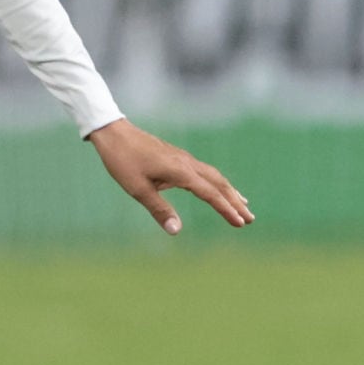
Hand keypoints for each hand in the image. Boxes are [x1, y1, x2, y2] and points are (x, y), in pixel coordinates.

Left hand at [89, 118, 252, 234]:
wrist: (113, 132)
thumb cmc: (123, 161)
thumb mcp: (137, 189)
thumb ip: (159, 210)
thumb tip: (176, 231)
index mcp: (180, 172)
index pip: (210, 194)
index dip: (226, 209)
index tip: (240, 223)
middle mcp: (187, 163)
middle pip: (218, 183)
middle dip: (235, 201)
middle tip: (250, 219)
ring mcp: (183, 158)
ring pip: (213, 176)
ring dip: (229, 191)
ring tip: (243, 204)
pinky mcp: (177, 156)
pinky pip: (204, 171)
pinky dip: (216, 181)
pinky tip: (216, 187)